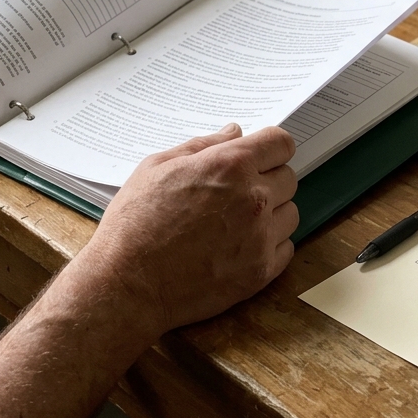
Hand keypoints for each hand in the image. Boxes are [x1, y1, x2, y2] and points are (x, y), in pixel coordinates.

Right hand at [79, 124, 298, 335]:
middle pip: (289, 177)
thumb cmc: (134, 223)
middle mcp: (253, 198)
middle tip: (236, 193)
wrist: (127, 284)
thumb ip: (203, 145)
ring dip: (272, 213)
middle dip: (268, 179)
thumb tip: (234, 132)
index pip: (281, 143)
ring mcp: (260, 237)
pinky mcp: (261, 272)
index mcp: (229, 165)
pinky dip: (269, 245)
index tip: (260, 157)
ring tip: (237, 222)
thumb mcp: (157, 167)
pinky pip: (286, 248)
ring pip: (291, 213)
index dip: (270, 148)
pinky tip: (240, 246)